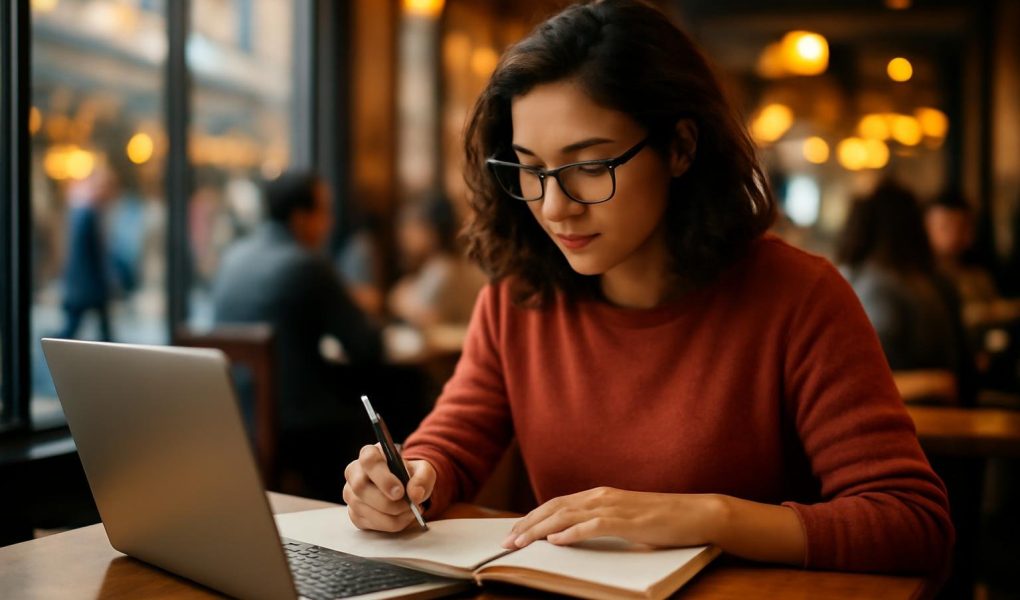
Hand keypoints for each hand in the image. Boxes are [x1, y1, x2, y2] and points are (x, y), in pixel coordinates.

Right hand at [343, 444, 435, 531]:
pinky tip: (401, 518)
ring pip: (362, 508)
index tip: (400, 492)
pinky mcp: (353, 512)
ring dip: (390, 516)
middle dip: (386, 502)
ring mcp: (351, 493)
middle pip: (360, 487)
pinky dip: (388, 524)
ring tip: (409, 512)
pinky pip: (367, 522)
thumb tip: (414, 494)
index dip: (383, 478)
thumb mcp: (423, 471)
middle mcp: (355, 472)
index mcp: (370, 454)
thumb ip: (423, 479)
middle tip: (407, 506)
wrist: (405, 490)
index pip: (368, 460)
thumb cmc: (410, 475)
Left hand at [502, 487, 722, 548]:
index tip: (513, 531)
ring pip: (567, 516)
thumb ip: (600, 523)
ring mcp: (615, 507)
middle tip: (506, 541)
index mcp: (601, 495)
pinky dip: (572, 532)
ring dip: (540, 530)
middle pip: (554, 507)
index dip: (532, 517)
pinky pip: (593, 526)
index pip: (557, 504)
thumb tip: (573, 536)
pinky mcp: (628, 521)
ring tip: (520, 542)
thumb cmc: (663, 520)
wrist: (697, 513)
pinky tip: (556, 540)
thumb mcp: (625, 519)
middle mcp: (602, 496)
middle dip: (526, 524)